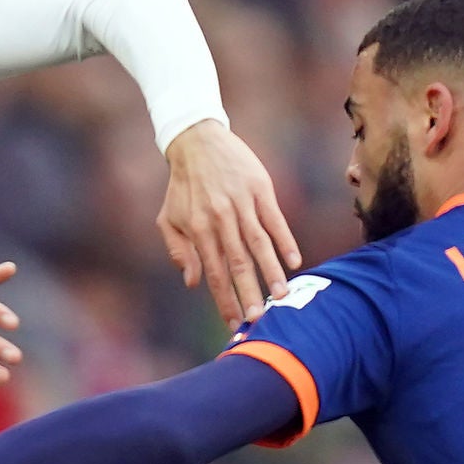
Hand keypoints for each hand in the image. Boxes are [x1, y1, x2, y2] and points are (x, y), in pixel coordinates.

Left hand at [158, 120, 299, 325]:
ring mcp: (242, 204)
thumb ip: (179, 251)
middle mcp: (221, 218)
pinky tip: (294, 261)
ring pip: (259, 244)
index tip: (234, 323)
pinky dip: (285, 240)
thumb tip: (192, 283)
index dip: (224, 299)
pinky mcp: (260, 190)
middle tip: (261, 318)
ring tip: (281, 295)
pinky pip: (275, 220)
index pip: (214, 272)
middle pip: (238, 262)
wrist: (197, 141)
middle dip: (249, 293)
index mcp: (199, 229)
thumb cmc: (182, 185)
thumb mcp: (169, 218)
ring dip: (271, 271)